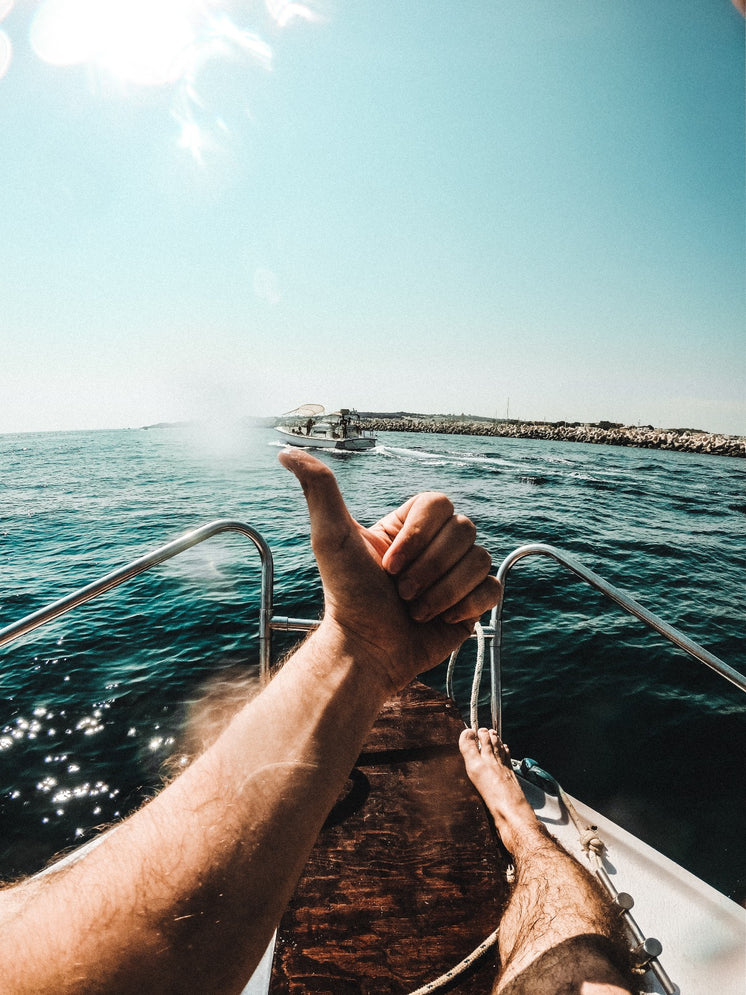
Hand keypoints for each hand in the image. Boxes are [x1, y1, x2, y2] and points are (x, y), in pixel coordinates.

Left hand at [279, 449, 500, 691]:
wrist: (368, 651)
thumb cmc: (346, 596)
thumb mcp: (330, 536)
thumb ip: (318, 488)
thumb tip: (287, 452)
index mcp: (410, 525)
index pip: (440, 503)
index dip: (419, 536)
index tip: (387, 564)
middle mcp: (437, 544)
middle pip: (463, 531)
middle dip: (428, 568)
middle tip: (399, 591)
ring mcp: (457, 572)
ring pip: (479, 560)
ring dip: (442, 592)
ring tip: (414, 609)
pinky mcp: (473, 602)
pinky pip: (492, 588)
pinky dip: (465, 605)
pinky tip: (440, 619)